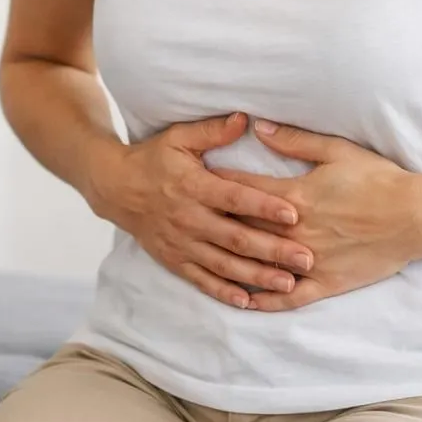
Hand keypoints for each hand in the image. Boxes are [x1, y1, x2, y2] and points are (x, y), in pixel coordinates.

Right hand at [85, 112, 316, 309]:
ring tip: (288, 284)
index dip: (264, 206)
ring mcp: (181, 243)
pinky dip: (224, 292)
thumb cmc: (153, 159)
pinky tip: (248, 302)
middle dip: (273, 249)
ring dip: (257, 276)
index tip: (294, 213)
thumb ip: (213, 130)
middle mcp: (189, 218)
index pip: (235, 198)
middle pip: (236, 237)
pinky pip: (201, 280)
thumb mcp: (178, 137)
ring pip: (224, 265)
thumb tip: (246, 119)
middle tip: (306, 258)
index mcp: (194, 186)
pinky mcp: (174, 260)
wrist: (115, 188)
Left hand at [212, 120, 421, 312]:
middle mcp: (296, 231)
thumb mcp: (337, 151)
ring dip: (230, 264)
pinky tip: (242, 301)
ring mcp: (309, 260)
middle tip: (183, 219)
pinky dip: (263, 300)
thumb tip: (258, 127)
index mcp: (296, 196)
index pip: (245, 191)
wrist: (415, 217)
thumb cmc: (379, 179)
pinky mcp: (326, 283)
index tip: (192, 181)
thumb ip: (295, 141)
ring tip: (203, 261)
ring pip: (260, 265)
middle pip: (244, 228)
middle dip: (213, 223)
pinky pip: (288, 298)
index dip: (217, 185)